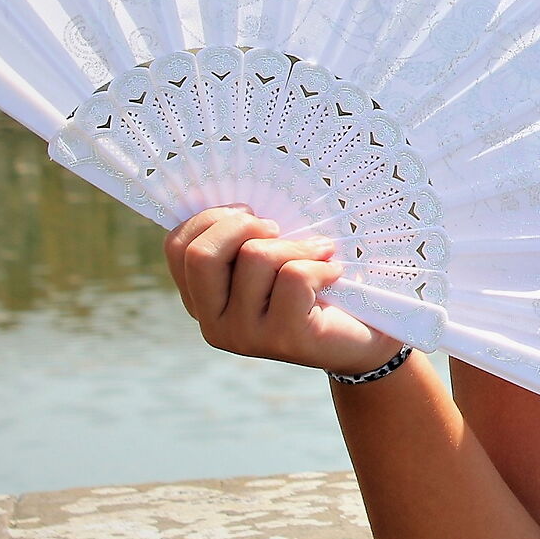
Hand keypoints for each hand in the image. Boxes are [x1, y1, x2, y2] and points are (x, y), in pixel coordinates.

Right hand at [163, 205, 401, 375]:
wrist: (362, 336)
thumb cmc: (315, 283)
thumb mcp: (270, 257)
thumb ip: (242, 237)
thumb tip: (235, 201)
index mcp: (201, 300)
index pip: (177, 246)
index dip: (212, 218)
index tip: (252, 215)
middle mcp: (212, 323)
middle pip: (202, 253)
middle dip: (243, 225)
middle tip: (279, 229)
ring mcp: (245, 336)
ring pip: (255, 257)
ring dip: (297, 245)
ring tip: (319, 254)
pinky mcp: (283, 338)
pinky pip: (294, 275)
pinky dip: (322, 265)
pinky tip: (334, 274)